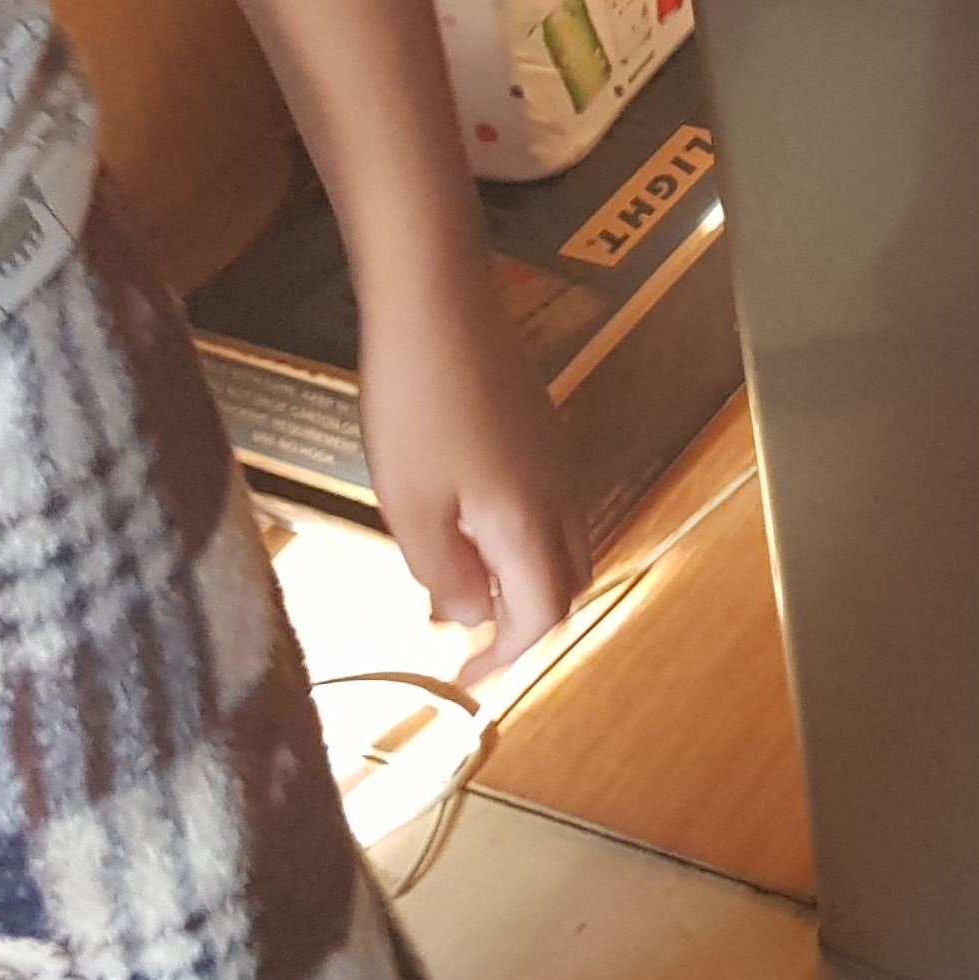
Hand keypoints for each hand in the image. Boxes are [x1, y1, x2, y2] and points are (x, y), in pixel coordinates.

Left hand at [353, 262, 590, 683]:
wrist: (437, 303)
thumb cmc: (415, 405)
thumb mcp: (412, 506)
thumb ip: (446, 574)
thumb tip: (472, 617)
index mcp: (530, 524)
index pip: (543, 613)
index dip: (509, 655)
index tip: (468, 676)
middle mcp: (561, 498)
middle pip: (567, 584)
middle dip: (524, 622)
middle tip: (466, 638)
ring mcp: (557, 462)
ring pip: (563, 546)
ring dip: (522, 580)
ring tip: (459, 588)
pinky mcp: (543, 434)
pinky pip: (549, 509)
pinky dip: (520, 541)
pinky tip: (468, 527)